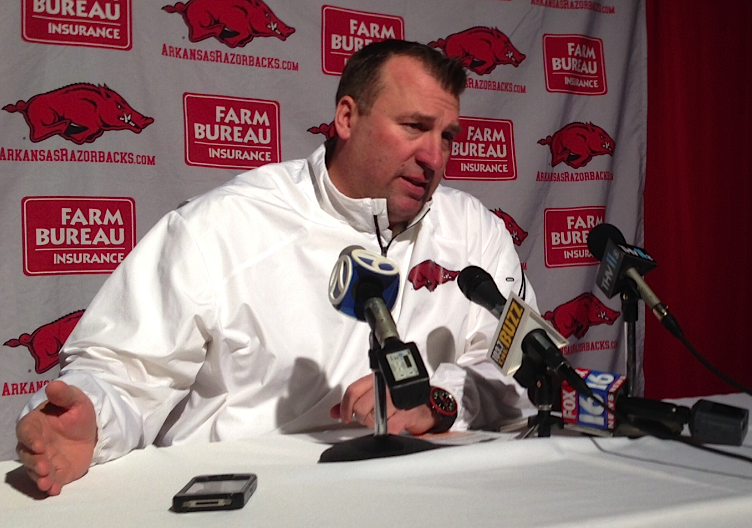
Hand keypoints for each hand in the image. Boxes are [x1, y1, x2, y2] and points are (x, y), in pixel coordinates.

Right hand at [16, 380, 97, 495]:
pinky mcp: (56, 473)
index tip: (39, 445)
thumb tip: (53, 384)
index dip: (30, 439)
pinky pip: (50, 481)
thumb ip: (64, 394)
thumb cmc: (77, 411)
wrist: (92, 429)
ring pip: (36, 471)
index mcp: (35, 425)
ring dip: (40, 478)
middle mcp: (35, 445)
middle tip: (44, 467)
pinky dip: (51, 487)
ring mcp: (44, 460)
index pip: (26, 432)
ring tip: (47, 483)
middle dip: (34, 462)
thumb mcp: (75, 400)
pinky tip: (55, 490)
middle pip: (27, 455)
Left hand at [329, 374, 437, 434]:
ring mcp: (396, 399)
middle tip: (371, 415)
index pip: (353, 391)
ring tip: (385, 416)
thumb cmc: (401, 397)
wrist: (427, 404)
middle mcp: (386, 386)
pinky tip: (394, 420)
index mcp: (378, 377)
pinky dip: (389, 428)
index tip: (344, 416)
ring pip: (371, 418)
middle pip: (360, 407)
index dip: (345, 406)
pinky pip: (387, 427)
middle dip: (362, 416)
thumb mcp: (376, 392)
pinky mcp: (405, 413)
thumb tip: (335, 412)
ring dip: (376, 422)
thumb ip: (355, 400)